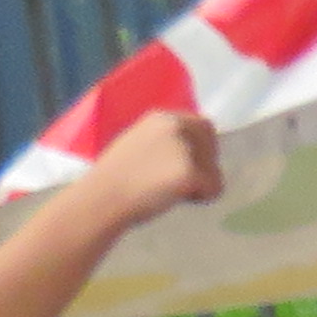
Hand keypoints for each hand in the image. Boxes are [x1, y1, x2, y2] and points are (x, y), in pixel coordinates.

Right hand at [81, 107, 221, 218]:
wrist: (102, 198)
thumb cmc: (116, 178)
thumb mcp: (140, 144)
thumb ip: (167, 141)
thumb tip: (195, 147)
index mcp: (162, 118)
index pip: (203, 126)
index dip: (201, 148)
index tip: (187, 165)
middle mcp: (176, 126)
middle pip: (213, 146)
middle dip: (204, 166)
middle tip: (178, 182)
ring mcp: (184, 148)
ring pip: (215, 169)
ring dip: (200, 184)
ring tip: (168, 190)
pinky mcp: (190, 172)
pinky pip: (215, 188)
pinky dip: (201, 198)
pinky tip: (175, 199)